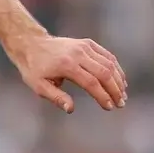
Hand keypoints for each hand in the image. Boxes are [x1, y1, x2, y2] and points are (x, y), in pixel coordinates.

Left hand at [9, 34, 127, 112]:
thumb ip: (56, 97)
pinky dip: (116, 68)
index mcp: (66, 65)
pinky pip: (107, 55)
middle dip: (115, 90)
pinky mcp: (88, 43)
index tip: (109, 107)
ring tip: (122, 94)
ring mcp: (84, 46)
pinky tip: (120, 80)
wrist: (31, 44)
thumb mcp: (38, 86)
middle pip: (104, 73)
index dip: (102, 96)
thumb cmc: (34, 68)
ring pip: (109, 63)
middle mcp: (78, 54)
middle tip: (120, 104)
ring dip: (119, 80)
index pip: (91, 82)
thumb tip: (71, 109)